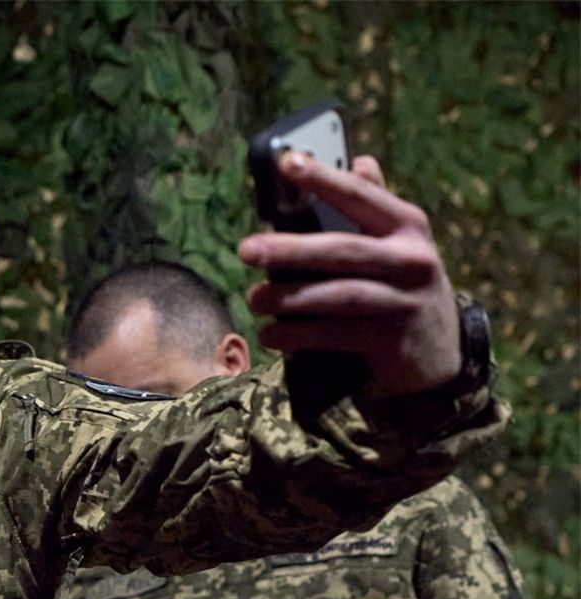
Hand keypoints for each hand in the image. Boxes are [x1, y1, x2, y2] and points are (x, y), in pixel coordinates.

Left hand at [238, 153, 460, 396]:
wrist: (442, 349)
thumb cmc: (403, 283)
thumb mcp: (399, 242)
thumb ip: (375, 203)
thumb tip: (359, 161)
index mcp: (408, 225)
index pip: (361, 196)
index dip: (324, 179)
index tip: (285, 162)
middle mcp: (412, 259)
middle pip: (343, 250)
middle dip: (291, 249)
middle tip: (246, 250)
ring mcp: (405, 301)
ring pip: (339, 295)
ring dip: (289, 297)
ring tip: (254, 298)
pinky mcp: (392, 340)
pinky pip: (336, 335)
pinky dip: (298, 334)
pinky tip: (270, 334)